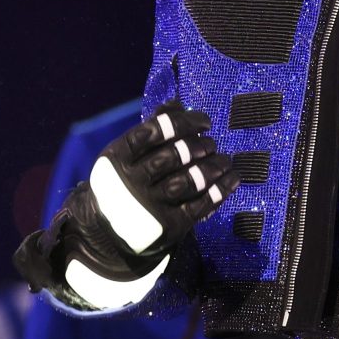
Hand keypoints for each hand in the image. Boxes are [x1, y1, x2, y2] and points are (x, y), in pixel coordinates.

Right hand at [13, 100, 238, 308]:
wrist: (106, 235)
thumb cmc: (122, 183)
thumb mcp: (126, 156)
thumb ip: (151, 129)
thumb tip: (176, 104)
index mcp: (117, 158)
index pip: (152, 132)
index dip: (183, 123)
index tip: (205, 122)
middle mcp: (131, 182)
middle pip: (172, 156)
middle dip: (199, 146)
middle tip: (212, 143)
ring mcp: (149, 206)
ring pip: (188, 180)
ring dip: (213, 167)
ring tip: (225, 160)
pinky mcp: (168, 226)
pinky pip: (200, 205)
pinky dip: (220, 190)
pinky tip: (232, 179)